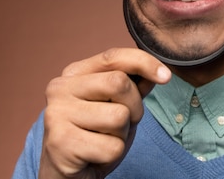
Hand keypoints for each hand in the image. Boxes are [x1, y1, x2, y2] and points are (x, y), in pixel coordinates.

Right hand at [38, 48, 171, 178]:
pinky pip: (112, 146)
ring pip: (119, 117)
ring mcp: (57, 114)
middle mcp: (60, 88)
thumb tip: (157, 73)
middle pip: (119, 83)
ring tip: (103, 140)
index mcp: (73, 74)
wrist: (66, 175)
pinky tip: (95, 155)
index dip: (144, 63)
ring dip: (122, 135)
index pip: (113, 57)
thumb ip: (133, 87)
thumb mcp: (115, 106)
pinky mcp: (61, 142)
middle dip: (133, 107)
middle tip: (121, 124)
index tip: (166, 76)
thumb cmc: (93, 136)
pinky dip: (113, 155)